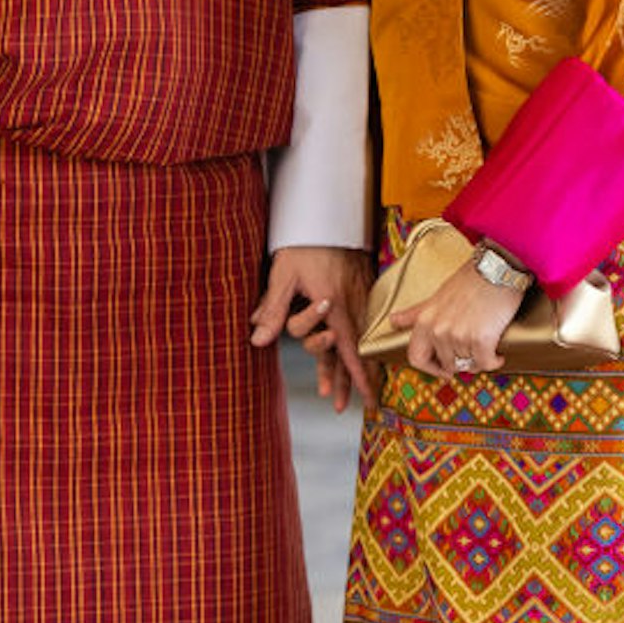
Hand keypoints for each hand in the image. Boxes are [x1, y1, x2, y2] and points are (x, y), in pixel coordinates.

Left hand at [250, 245, 373, 413]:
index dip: (357, 375)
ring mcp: (359, 299)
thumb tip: (257, 340)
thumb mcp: (282, 276)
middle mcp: (351, 305)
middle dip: (352, 381)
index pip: (349, 348)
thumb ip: (272, 310)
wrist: (326, 216)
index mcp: (334, 304)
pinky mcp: (359, 292)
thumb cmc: (303, 244)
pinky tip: (350, 355)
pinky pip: (358, 324)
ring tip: (339, 393)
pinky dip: (353, 344)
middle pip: (355, 351)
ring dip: (348, 368)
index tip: (366, 397)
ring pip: (356, 341)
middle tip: (347, 405)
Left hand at [393, 257, 522, 377]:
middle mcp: (438, 330)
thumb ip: (416, 313)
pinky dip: (494, 361)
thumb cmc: (470, 280)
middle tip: (473, 353)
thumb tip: (394, 320)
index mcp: (425, 320)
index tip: (444, 369)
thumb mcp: (437, 296)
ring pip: (469, 365)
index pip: (416, 358)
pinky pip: (486, 363)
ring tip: (487, 345)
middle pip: (448, 365)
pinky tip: (498, 353)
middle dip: (462, 363)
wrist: (497, 269)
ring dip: (480, 360)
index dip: (430, 369)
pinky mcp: (481, 339)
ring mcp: (458, 336)